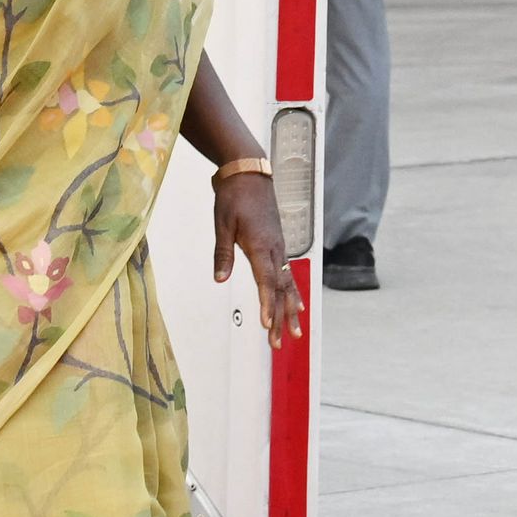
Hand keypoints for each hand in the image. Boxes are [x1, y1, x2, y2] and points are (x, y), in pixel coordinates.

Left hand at [211, 171, 300, 342]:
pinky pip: (288, 275)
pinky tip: (296, 306)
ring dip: (291, 310)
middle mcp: (275, 250)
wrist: (249, 174)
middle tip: (281, 342)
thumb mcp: (222, 224)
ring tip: (294, 332)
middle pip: (281, 290)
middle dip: (281, 318)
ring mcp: (279, 249)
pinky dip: (292, 293)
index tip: (267, 324)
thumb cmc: (234, 197)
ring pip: (288, 285)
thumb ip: (223, 254)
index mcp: (260, 245)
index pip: (266, 281)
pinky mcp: (278, 246)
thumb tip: (220, 279)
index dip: (267, 304)